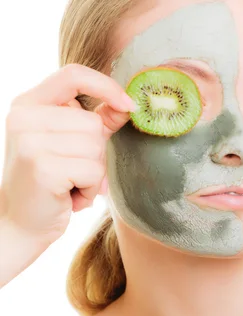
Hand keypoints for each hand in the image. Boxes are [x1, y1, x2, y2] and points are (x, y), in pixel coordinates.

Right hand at [0, 64, 134, 249]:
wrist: (22, 222)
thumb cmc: (53, 181)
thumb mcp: (73, 143)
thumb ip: (99, 120)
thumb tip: (128, 105)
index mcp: (28, 103)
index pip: (73, 74)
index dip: (106, 86)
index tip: (129, 105)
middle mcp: (23, 117)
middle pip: (93, 123)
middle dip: (96, 153)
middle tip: (74, 171)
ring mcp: (29, 142)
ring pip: (96, 147)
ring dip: (94, 173)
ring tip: (70, 183)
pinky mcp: (42, 167)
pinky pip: (94, 170)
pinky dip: (91, 188)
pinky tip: (70, 196)